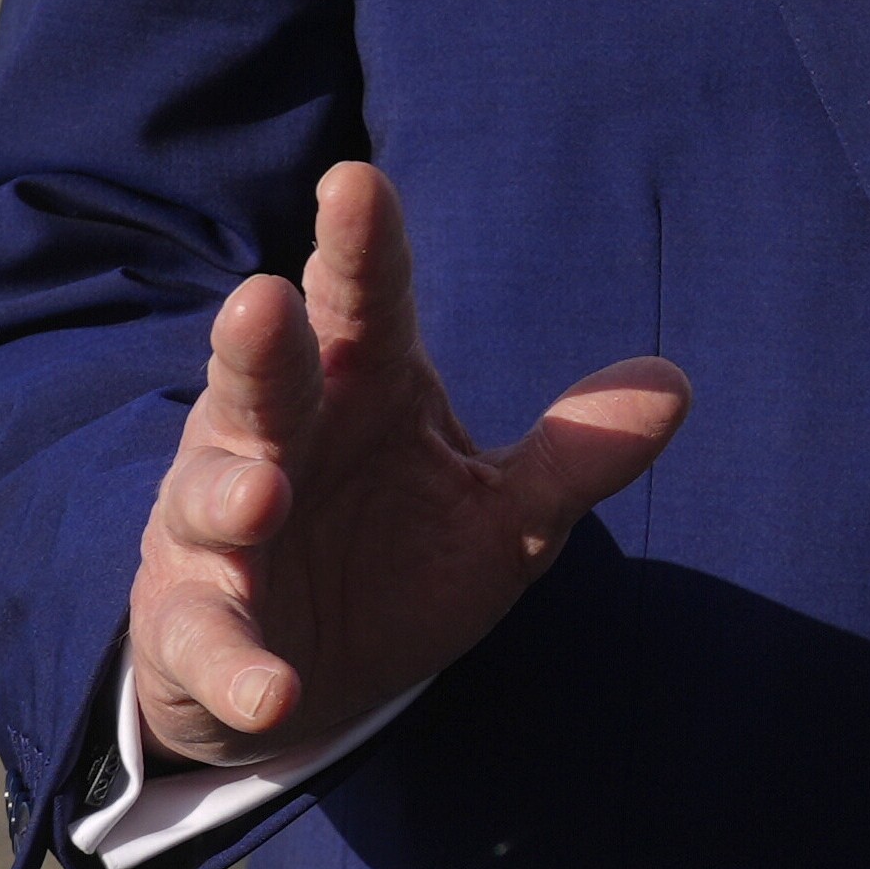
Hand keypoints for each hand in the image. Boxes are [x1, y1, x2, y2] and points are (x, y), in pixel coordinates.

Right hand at [126, 162, 690, 770]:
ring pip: (211, 496)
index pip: (365, 303)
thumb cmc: (404, 558)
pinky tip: (272, 688)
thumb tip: (676, 383)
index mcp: (360, 389)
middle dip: (258, 342)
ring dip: (229, 495)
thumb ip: (575, 452)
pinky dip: (234, 665)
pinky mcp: (193, 628)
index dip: (360, 245)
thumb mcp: (506, 513)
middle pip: (264, 378)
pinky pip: (207, 642)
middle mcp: (276, 441)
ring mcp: (220, 533)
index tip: (356, 180)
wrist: (308, 677)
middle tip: (261, 299)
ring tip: (260, 496)